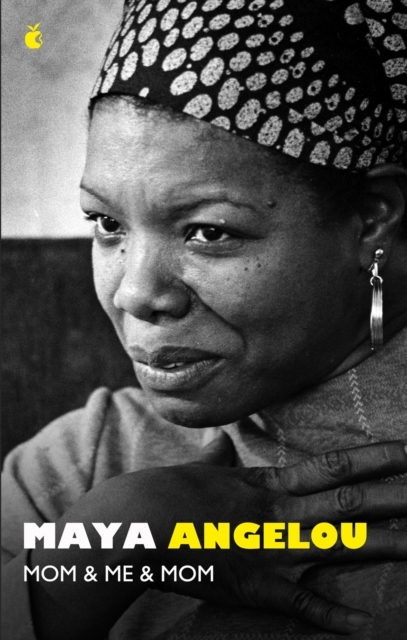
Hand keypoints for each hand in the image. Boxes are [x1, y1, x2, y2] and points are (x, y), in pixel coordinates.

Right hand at [27, 439, 406, 639]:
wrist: (132, 523)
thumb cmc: (160, 492)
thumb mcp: (196, 470)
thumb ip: (218, 459)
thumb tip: (223, 443)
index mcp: (264, 486)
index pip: (331, 467)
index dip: (373, 460)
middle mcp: (276, 513)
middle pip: (347, 503)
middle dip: (394, 498)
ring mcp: (267, 549)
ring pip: (335, 546)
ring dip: (381, 546)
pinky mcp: (251, 586)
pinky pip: (296, 603)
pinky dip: (329, 615)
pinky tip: (363, 625)